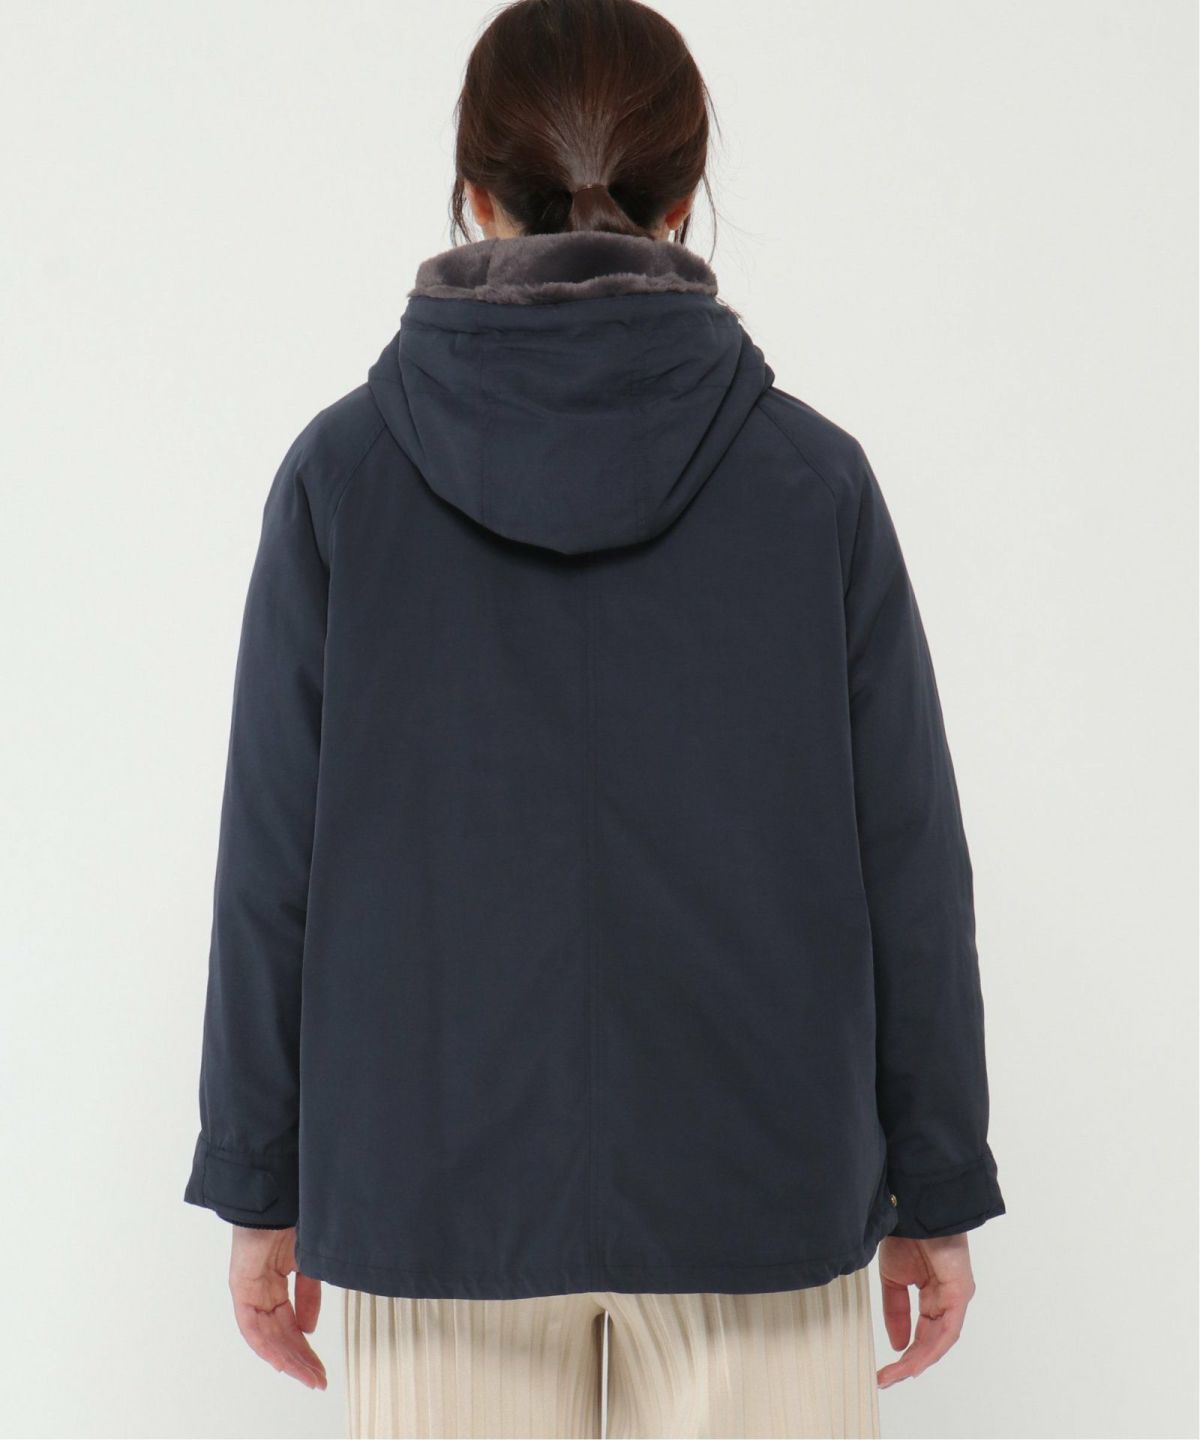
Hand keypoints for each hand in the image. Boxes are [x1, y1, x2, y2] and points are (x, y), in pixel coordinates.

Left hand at [229, 1225, 326, 1389]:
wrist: (279, 1199)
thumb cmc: (293, 1221)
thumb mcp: (308, 1264)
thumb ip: (308, 1296)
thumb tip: (309, 1328)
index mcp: (276, 1284)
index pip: (291, 1325)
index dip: (306, 1348)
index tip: (320, 1367)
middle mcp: (262, 1291)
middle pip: (280, 1335)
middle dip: (300, 1359)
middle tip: (317, 1379)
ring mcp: (250, 1291)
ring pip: (267, 1336)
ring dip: (288, 1358)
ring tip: (306, 1375)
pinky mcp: (241, 1288)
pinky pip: (251, 1326)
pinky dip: (266, 1344)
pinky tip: (281, 1360)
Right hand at [876, 1233, 974, 1387]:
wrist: (913, 1210)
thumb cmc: (905, 1235)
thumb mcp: (893, 1279)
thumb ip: (896, 1312)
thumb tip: (898, 1344)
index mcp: (933, 1295)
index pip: (922, 1332)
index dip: (905, 1353)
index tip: (886, 1370)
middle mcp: (947, 1301)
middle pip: (931, 1342)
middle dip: (910, 1363)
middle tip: (888, 1379)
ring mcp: (956, 1298)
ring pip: (940, 1340)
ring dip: (918, 1360)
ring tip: (897, 1374)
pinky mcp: (960, 1295)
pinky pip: (948, 1329)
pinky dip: (931, 1347)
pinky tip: (914, 1359)